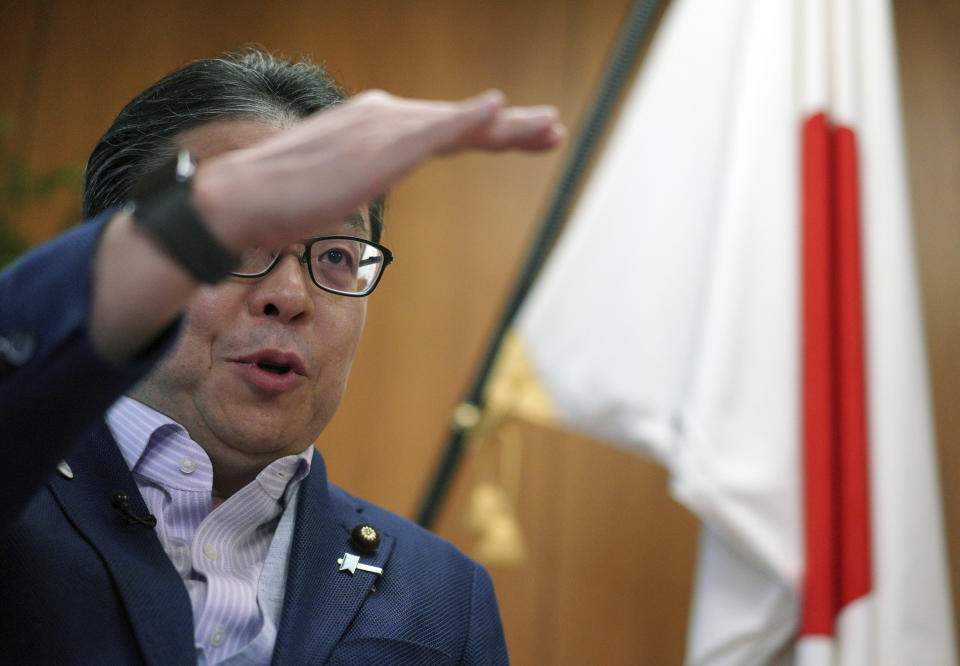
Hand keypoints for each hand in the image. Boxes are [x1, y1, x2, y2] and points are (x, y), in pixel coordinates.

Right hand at [191, 90, 563, 249]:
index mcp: (376, 127)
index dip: (487, 131)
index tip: (524, 135)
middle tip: (554, 130)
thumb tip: (369, 181)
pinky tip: (497, 110)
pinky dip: (467, 120)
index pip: (444, 128)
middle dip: (511, 127)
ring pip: (457, 125)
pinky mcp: (376, 150)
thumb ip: (362, 175)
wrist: (240, 201)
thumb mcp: (336, 184)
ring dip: (507, 126)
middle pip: (460, 123)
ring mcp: (381, 130)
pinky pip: (433, 133)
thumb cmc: (282, 201)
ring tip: (547, 128)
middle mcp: (383, 118)